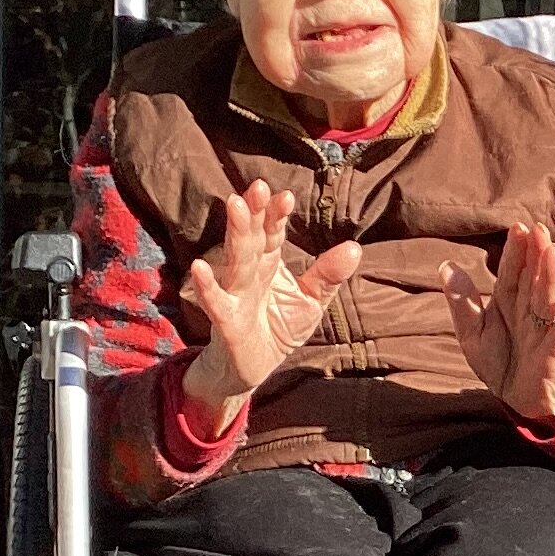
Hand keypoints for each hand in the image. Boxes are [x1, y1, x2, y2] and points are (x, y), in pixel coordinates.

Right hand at [179, 184, 360, 436]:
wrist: (252, 369)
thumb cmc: (278, 329)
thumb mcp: (310, 302)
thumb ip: (328, 276)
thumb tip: (354, 247)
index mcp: (269, 265)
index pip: (273, 234)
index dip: (277, 215)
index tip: (285, 196)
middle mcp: (251, 275)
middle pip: (252, 239)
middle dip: (254, 213)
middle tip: (257, 186)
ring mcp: (236, 296)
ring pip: (237, 261)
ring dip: (236, 234)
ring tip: (235, 205)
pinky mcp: (227, 323)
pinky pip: (216, 302)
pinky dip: (208, 286)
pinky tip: (200, 267)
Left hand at [444, 224, 554, 428]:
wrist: (515, 401)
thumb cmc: (498, 362)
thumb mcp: (471, 333)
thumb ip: (462, 302)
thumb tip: (446, 265)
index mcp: (510, 304)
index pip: (512, 274)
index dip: (515, 253)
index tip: (518, 227)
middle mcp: (529, 312)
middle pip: (533, 281)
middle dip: (536, 256)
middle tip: (538, 229)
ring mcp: (542, 332)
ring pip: (547, 301)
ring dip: (551, 277)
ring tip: (552, 252)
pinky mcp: (552, 355)